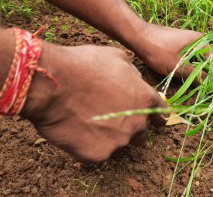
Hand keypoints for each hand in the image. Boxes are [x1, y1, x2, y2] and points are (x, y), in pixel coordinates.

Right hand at [22, 43, 165, 162]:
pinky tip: (76, 129)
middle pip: (141, 132)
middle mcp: (137, 123)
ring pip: (119, 143)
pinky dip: (89, 144)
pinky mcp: (98, 155)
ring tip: (89, 121)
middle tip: (112, 119)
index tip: (157, 121)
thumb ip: (133, 74)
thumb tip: (135, 81)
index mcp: (144, 99)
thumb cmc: (84, 65)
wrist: (53, 84)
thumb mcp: (117, 57)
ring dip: (110, 136)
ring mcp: (118, 141)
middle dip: (131, 127)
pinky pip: (97, 151)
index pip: (160, 113)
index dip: (158, 116)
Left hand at [135, 23, 205, 80]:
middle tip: (197, 87)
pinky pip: (183, 57)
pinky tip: (177, 74)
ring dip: (190, 70)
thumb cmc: (158, 50)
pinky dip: (182, 66)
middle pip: (203, 60)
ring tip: (187, 82)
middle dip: (200, 73)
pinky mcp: (175, 44)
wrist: (137, 36)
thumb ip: (194, 75)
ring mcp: (184, 41)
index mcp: (200, 41)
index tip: (208, 86)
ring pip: (192, 59)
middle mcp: (195, 39)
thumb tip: (206, 83)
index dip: (211, 73)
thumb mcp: (177, 66)